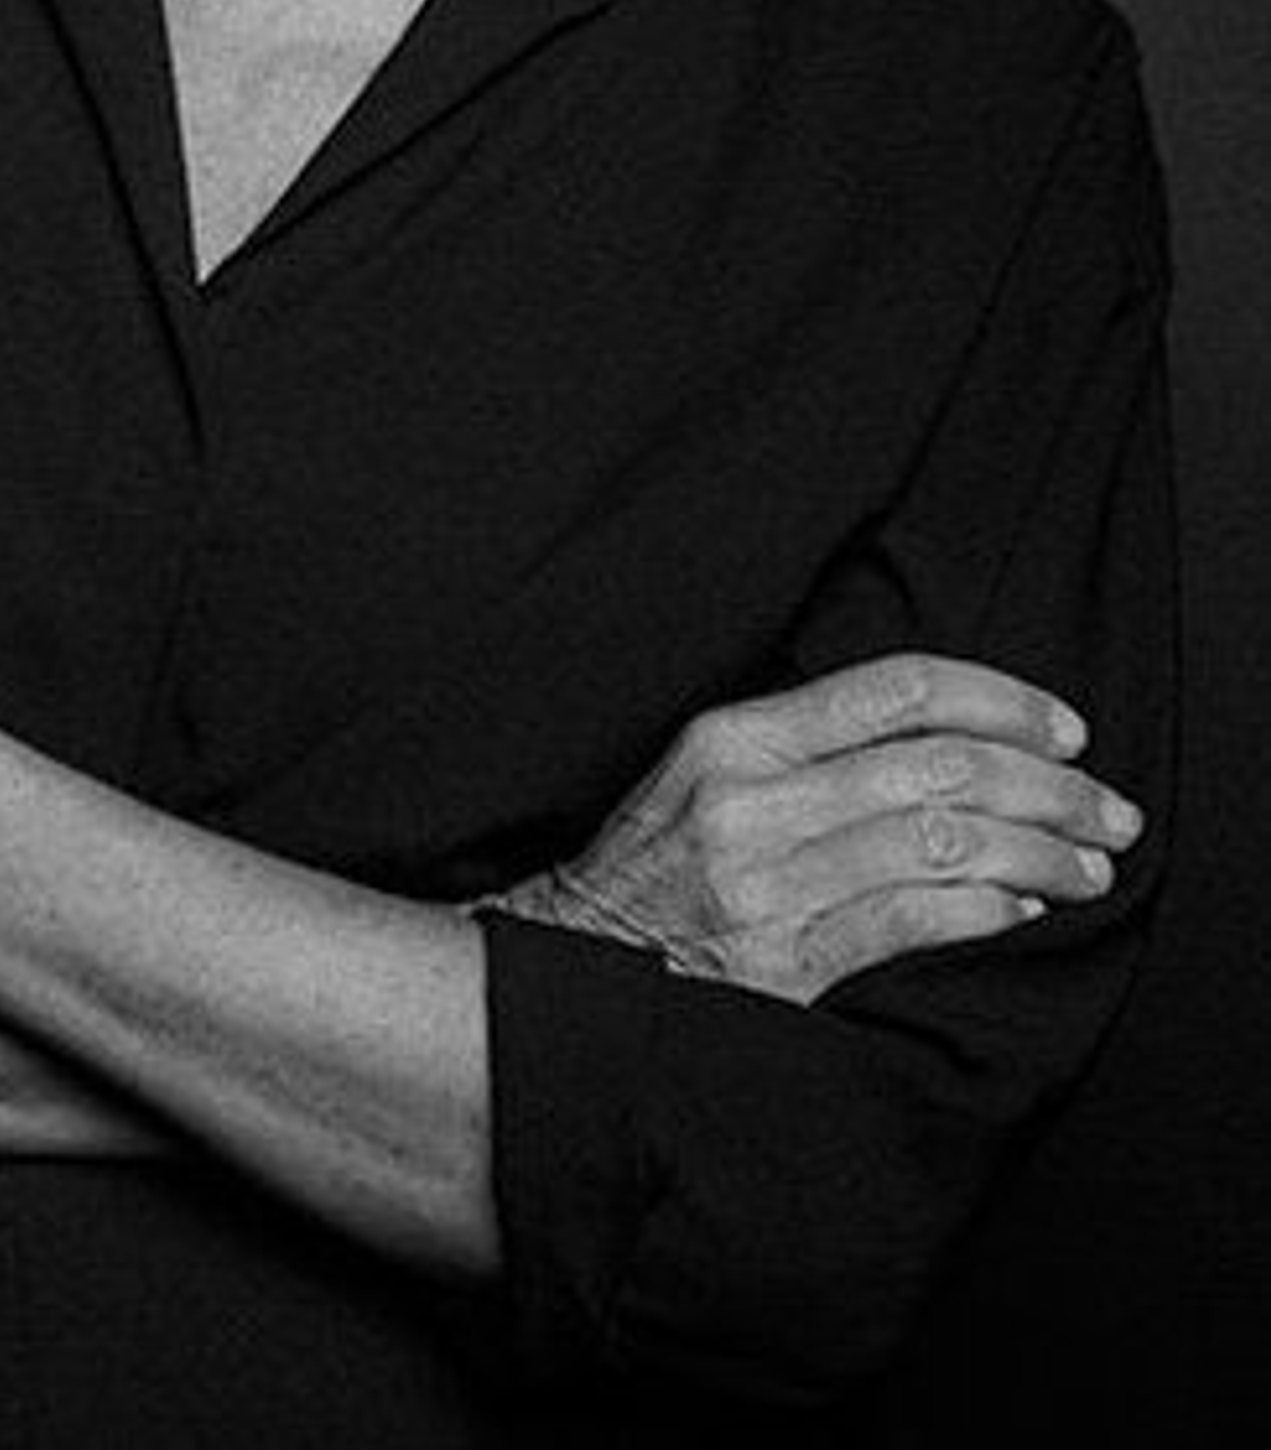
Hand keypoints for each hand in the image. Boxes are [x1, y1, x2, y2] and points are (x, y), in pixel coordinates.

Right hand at [484, 653, 1141, 1005]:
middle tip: (1106, 806)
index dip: (1000, 698)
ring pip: (941, 841)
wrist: (564, 981)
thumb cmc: (651, 876)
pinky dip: (984, 911)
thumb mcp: (705, 777)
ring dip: (1038, 852)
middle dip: (1048, 783)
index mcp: (734, 736)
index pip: (896, 688)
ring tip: (1088, 866)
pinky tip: (1022, 909)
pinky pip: (910, 922)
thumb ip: (805, 748)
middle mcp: (751, 800)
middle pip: (939, 764)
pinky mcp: (779, 967)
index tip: (1066, 727)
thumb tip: (947, 737)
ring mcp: (764, 884)